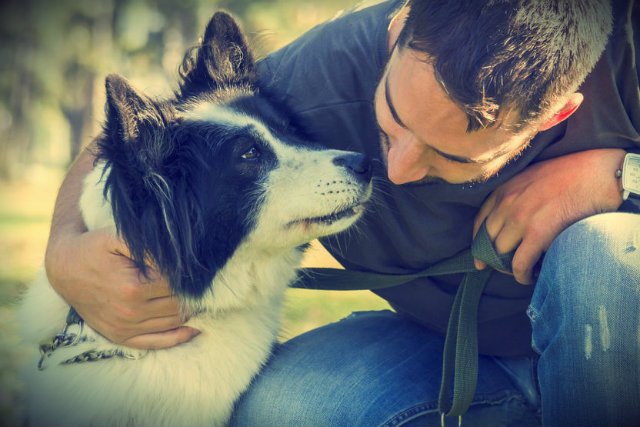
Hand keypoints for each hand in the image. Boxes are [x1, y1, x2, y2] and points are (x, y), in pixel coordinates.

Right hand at [45, 228, 199, 348]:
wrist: (64, 268)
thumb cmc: (94, 247)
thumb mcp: (119, 237)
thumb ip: (149, 245)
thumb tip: (179, 257)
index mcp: (133, 287)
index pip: (179, 284)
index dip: (193, 275)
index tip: (202, 267)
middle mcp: (130, 312)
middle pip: (180, 304)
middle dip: (196, 293)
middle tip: (208, 281)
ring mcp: (125, 327)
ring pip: (174, 323)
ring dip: (192, 312)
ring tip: (204, 297)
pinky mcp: (121, 336)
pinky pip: (157, 342)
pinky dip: (179, 336)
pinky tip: (195, 326)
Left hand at [473, 149, 624, 284]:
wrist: (597, 173)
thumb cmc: (571, 174)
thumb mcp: (532, 177)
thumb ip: (517, 195)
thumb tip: (512, 221)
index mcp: (504, 189)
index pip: (480, 222)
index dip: (478, 244)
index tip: (479, 258)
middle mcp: (507, 203)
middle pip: (488, 240)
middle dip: (494, 258)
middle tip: (505, 269)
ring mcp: (520, 218)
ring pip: (501, 254)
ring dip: (509, 268)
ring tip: (522, 272)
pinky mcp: (538, 233)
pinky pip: (520, 264)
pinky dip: (522, 275)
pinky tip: (530, 277)